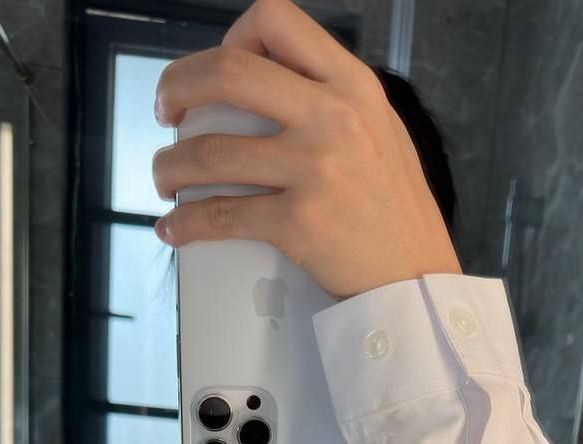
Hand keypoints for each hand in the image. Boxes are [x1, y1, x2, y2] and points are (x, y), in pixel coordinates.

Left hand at [150, 0, 461, 299]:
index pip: (274, 20)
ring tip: (166, 178)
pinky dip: (186, 224)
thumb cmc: (395, 209)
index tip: (214, 73)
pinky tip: (174, 228)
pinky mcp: (298, 223)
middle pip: (227, 72)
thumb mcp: (380, 128)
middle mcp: (331, 117)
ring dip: (169, 166)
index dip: (230, 38)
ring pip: (210, 151)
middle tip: (166, 113)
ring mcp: (314, 169)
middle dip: (177, 88)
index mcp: (351, 85)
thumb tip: (269, 80)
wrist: (416, 278)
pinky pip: (220, 216)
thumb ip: (331, 98)